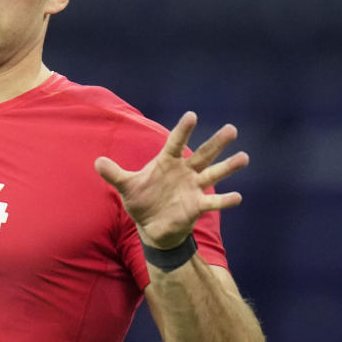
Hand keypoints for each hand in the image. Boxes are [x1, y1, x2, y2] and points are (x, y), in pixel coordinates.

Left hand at [94, 111, 248, 249]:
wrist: (151, 226)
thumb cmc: (142, 201)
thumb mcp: (126, 186)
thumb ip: (114, 173)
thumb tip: (97, 162)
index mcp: (167, 162)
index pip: (175, 143)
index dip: (183, 130)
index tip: (192, 115)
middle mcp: (184, 172)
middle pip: (203, 155)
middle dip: (217, 143)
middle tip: (232, 128)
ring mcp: (193, 188)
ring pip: (213, 174)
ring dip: (228, 167)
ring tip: (244, 157)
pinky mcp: (197, 206)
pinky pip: (213, 202)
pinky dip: (225, 200)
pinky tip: (237, 197)